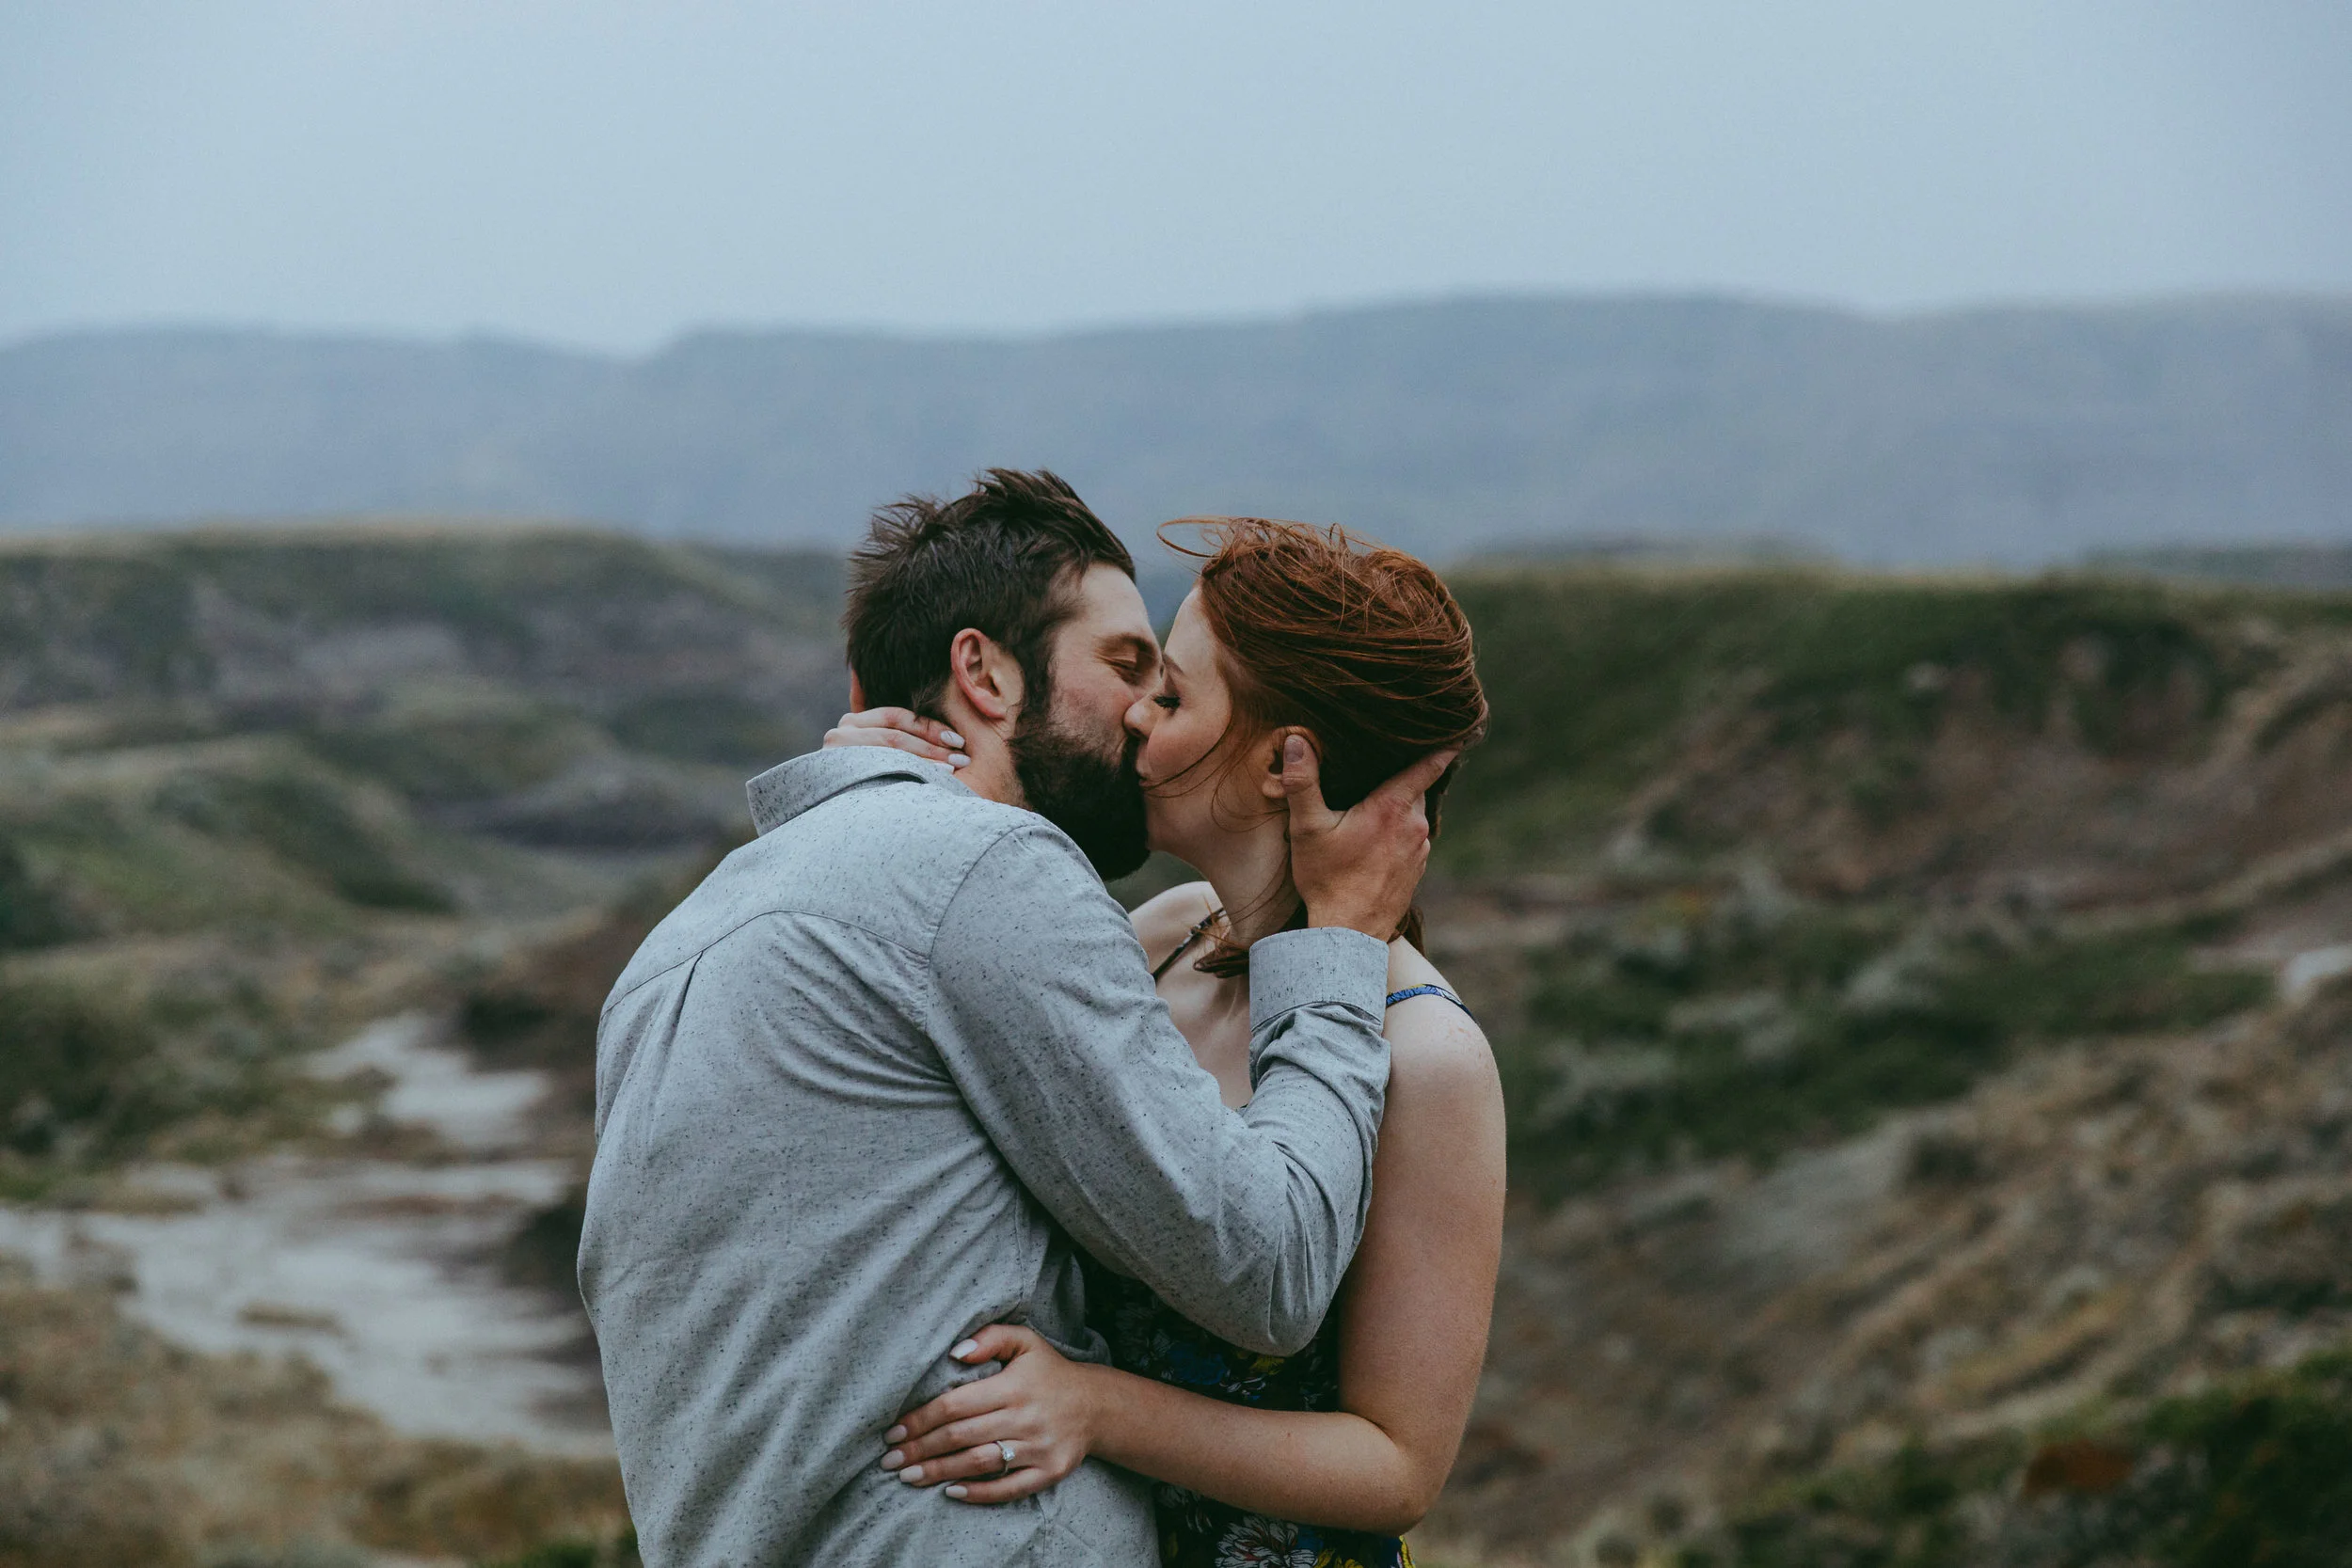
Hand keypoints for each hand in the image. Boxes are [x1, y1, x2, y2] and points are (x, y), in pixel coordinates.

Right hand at [823, 708, 968, 768]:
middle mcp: (843, 732)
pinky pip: (883, 770)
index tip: (958, 740)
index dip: (930, 727)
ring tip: (952, 768)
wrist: (827, 814)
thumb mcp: (869, 749)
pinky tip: (932, 782)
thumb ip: (887, 733)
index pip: (898, 717)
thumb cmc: (858, 778)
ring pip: (891, 750)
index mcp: (854, 722)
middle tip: (962, 756)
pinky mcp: (838, 771)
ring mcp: (837, 752)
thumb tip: (928, 721)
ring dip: (927, 760)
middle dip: (934, 746)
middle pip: (897, 734)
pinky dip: (911, 774)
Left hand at [879, 1326, 1097, 1503]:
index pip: (956, 1404)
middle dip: (921, 1449)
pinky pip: (1009, 1487)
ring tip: (909, 1477)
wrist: (1096, 1406)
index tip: (894, 1431)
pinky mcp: (1049, 1471)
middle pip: (961, 1436)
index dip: (921, 1419)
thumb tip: (954, 1352)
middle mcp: (1025, 1417)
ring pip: (980, 1463)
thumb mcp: (1025, 1342)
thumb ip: (990, 1338)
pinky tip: (951, 1491)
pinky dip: (979, 1492)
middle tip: (890, 1460)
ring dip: (940, 1472)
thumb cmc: (1049, 1373)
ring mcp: (1038, 1447)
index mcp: (1013, 1385)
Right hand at [1283, 735, 1458, 941]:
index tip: (1458, 733)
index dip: (1442, 748)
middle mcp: (1415, 826)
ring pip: (1414, 816)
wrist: (1349, 934)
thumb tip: (1294, 741)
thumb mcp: (1308, 828)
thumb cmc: (1327, 880)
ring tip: (1371, 807)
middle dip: (1403, 778)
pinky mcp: (1416, 870)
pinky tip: (1374, 841)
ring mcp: (1419, 850)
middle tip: (1383, 768)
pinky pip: (1411, 839)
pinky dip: (1398, 833)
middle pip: (1416, 790)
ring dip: (1398, 809)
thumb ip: (1302, 782)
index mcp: (1393, 807)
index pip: (1427, 767)